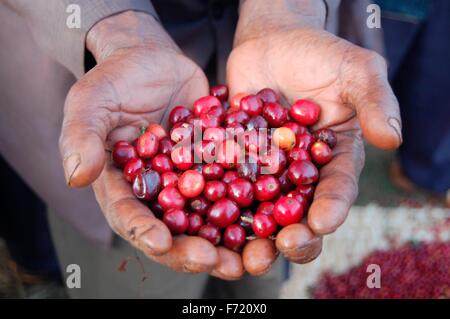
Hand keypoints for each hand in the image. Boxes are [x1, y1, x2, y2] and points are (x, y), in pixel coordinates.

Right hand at [58, 11, 250, 279]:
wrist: (154, 60)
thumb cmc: (116, 79)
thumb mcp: (91, 101)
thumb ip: (82, 136)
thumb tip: (77, 177)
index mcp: (121, 186)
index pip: (129, 215)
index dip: (144, 231)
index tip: (162, 241)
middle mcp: (156, 193)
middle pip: (173, 229)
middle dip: (193, 250)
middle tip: (217, 262)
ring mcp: (188, 182)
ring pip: (208, 219)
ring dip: (229, 241)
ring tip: (251, 256)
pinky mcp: (215, 167)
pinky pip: (233, 189)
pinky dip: (250, 204)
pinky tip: (271, 216)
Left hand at [227, 27, 401, 270]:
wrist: (273, 42)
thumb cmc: (321, 55)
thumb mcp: (356, 71)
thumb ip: (375, 102)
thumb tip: (393, 139)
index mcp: (334, 161)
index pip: (337, 191)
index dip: (331, 209)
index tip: (321, 223)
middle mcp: (300, 174)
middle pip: (299, 213)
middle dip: (292, 235)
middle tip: (281, 246)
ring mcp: (264, 170)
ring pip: (259, 209)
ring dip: (252, 234)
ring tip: (242, 252)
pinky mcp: (233, 160)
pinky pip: (223, 181)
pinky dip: (215, 197)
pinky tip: (204, 212)